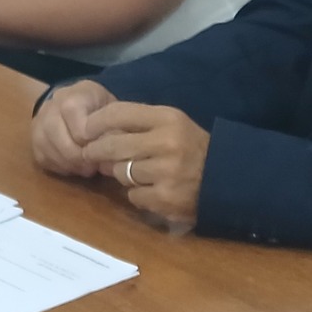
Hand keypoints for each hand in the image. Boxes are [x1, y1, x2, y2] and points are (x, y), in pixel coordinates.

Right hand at [31, 80, 116, 176]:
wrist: (74, 98)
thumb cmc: (97, 106)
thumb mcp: (110, 108)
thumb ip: (112, 129)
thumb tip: (110, 157)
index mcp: (72, 97)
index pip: (79, 130)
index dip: (92, 145)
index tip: (104, 151)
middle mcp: (50, 107)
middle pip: (60, 141)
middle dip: (79, 158)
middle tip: (93, 167)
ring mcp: (38, 123)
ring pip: (48, 151)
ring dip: (69, 165)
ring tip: (85, 168)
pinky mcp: (33, 139)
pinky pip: (43, 158)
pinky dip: (59, 167)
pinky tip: (73, 166)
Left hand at [80, 102, 209, 227]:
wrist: (226, 180)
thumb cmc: (191, 148)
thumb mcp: (171, 124)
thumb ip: (138, 123)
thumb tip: (96, 131)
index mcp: (167, 119)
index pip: (119, 113)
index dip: (95, 121)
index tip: (85, 129)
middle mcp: (166, 143)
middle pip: (112, 145)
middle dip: (95, 150)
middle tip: (90, 153)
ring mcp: (166, 172)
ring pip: (120, 172)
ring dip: (121, 174)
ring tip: (136, 172)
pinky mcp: (164, 198)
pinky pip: (132, 195)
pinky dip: (137, 194)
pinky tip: (152, 189)